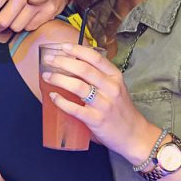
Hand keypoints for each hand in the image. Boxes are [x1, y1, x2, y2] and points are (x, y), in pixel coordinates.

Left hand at [41, 43, 154, 159]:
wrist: (133, 135)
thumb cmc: (121, 110)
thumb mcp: (115, 88)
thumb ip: (99, 77)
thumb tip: (73, 65)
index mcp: (115, 77)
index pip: (95, 58)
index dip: (78, 50)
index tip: (63, 46)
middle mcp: (111, 88)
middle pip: (84, 69)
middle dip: (63, 62)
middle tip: (49, 59)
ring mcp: (104, 104)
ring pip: (78, 86)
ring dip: (59, 79)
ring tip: (46, 76)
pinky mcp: (96, 120)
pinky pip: (75, 108)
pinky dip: (61, 101)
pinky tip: (53, 96)